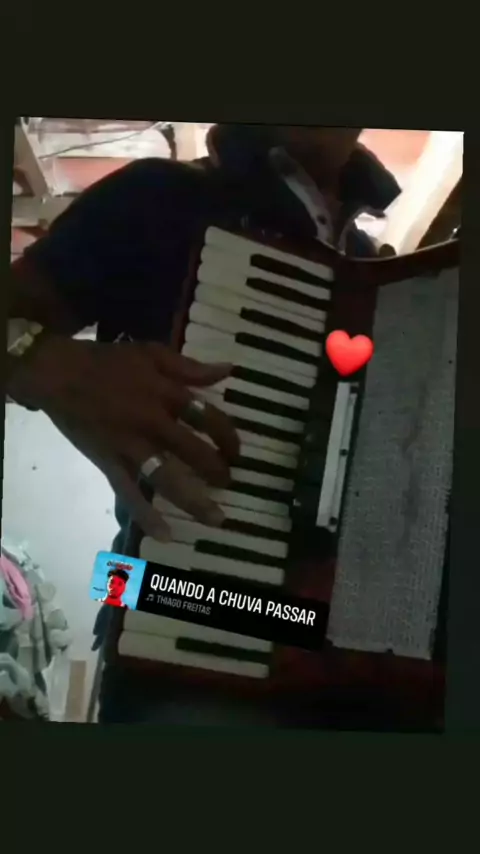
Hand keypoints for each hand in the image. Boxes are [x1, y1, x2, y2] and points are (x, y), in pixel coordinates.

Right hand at [8, 335, 239, 540]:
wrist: (57, 372)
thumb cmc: (106, 361)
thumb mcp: (152, 353)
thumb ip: (190, 366)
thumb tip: (227, 370)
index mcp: (166, 393)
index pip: (209, 417)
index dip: (228, 436)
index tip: (236, 452)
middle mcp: (153, 422)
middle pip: (194, 451)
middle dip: (217, 470)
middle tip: (229, 483)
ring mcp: (129, 445)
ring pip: (167, 477)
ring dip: (194, 500)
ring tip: (215, 519)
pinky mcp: (108, 461)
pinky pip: (128, 492)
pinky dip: (145, 515)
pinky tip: (165, 534)